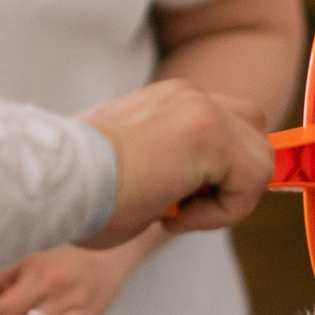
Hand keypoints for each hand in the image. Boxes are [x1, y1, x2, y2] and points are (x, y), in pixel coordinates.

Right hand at [79, 81, 271, 244]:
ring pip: (260, 158)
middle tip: (182, 209)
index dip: (219, 172)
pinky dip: (223, 213)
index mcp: (166, 101)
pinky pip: (252, 181)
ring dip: (227, 201)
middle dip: (234, 180)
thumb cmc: (78, 194)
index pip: (224, 126)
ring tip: (176, 216)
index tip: (175, 204)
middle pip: (254, 131)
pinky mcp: (211, 132)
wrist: (53, 183)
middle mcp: (188, 96)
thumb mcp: (133, 173)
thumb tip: (182, 201)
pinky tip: (174, 218)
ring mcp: (201, 108)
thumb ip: (168, 173)